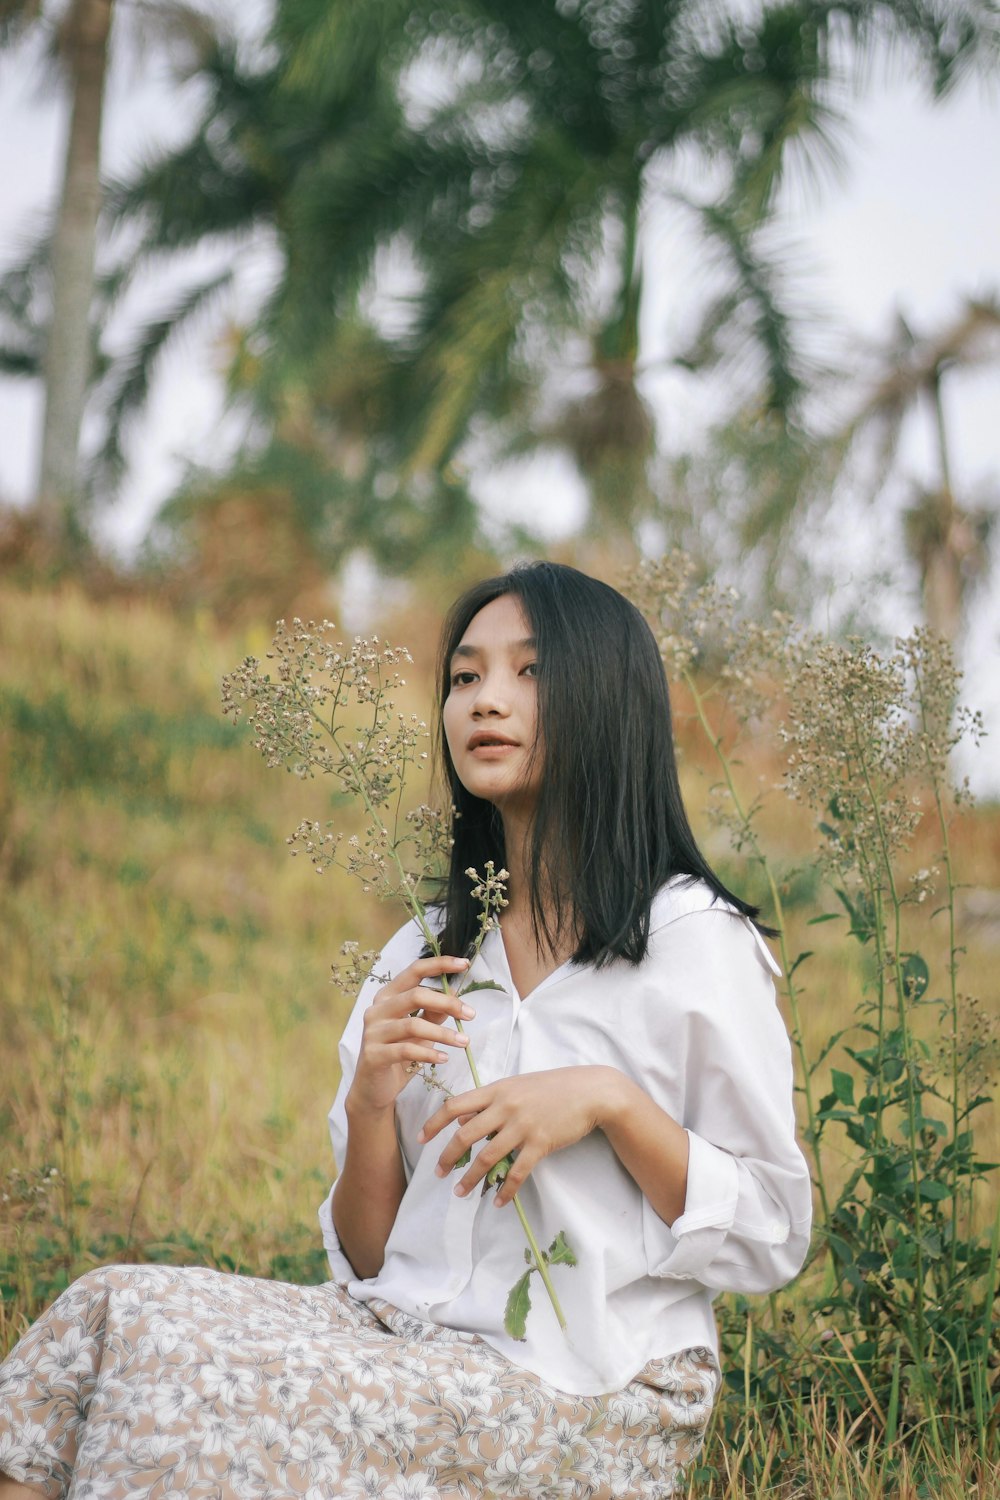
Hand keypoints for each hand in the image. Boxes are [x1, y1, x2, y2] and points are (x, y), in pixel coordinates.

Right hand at [347, 955, 475, 1114]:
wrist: (373, 1089)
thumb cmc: (398, 1054)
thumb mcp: (420, 1030)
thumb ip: (433, 1011)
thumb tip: (454, 993)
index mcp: (388, 996)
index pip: (414, 971)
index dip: (439, 964)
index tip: (464, 964)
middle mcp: (377, 1009)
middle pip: (416, 995)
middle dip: (447, 1003)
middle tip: (471, 1015)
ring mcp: (372, 1032)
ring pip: (413, 1025)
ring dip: (444, 1033)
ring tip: (464, 1042)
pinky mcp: (373, 1055)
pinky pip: (406, 1050)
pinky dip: (428, 1053)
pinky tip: (444, 1058)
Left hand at [417, 1066, 620, 1206]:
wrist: (589, 1091)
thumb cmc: (552, 1087)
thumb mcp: (517, 1085)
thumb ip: (491, 1100)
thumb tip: (462, 1120)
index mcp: (497, 1090)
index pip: (455, 1105)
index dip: (434, 1122)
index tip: (420, 1138)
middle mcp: (505, 1107)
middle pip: (465, 1134)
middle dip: (448, 1157)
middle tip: (438, 1173)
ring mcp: (523, 1126)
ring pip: (487, 1157)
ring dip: (470, 1178)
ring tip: (460, 1192)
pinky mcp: (540, 1143)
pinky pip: (517, 1172)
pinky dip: (505, 1190)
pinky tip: (498, 1201)